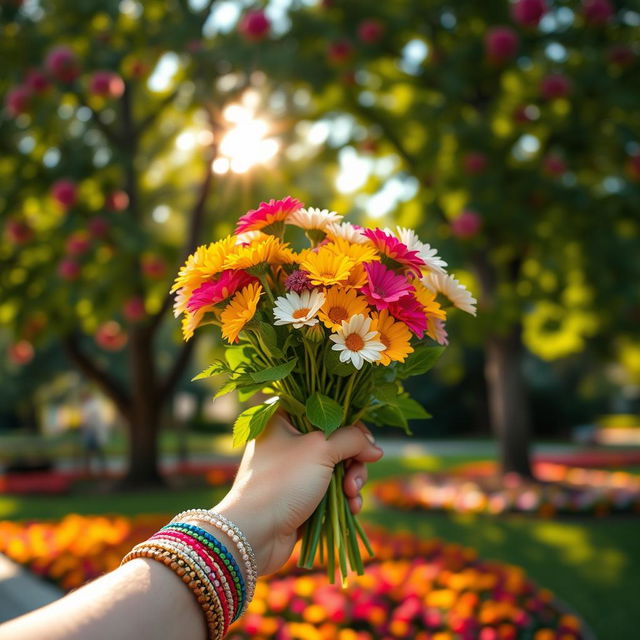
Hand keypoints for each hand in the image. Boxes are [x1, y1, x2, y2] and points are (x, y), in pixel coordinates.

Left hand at [212, 411, 382, 575]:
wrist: (254, 533)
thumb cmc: (284, 481)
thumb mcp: (321, 449)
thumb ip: (353, 439)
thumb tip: (375, 448)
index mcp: (283, 418)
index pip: (326, 409)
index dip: (350, 424)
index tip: (365, 441)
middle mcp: (287, 440)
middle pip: (336, 440)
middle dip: (354, 460)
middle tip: (354, 476)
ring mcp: (293, 469)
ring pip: (337, 467)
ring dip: (352, 481)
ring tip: (351, 495)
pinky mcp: (300, 495)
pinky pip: (331, 490)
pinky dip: (344, 498)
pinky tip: (351, 508)